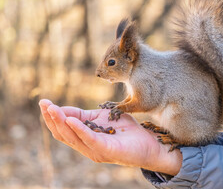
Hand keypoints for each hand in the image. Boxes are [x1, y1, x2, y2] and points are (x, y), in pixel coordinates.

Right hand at [39, 99, 181, 174]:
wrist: (148, 142)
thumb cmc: (126, 131)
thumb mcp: (102, 118)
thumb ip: (84, 115)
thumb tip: (65, 110)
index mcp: (85, 138)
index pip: (64, 127)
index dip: (53, 115)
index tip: (44, 102)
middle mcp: (87, 146)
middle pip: (64, 134)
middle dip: (52, 119)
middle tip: (43, 104)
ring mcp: (96, 150)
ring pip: (73, 138)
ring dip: (61, 123)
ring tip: (52, 110)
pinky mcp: (107, 151)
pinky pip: (90, 140)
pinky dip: (79, 130)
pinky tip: (71, 120)